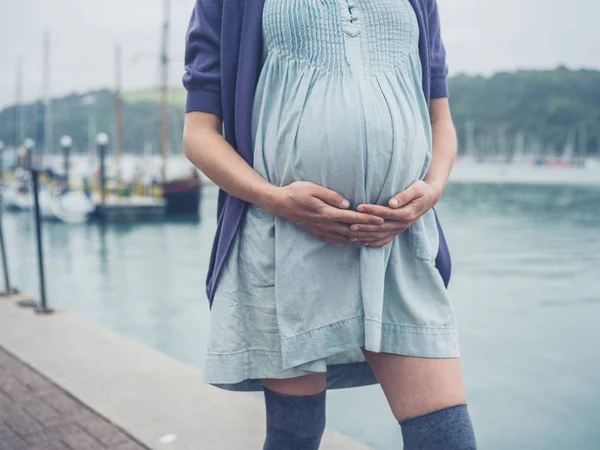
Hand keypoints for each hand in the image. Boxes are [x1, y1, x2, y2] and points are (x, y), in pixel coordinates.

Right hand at [266, 181, 384, 243]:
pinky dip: (347, 241)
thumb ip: (331, 196)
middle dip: (369, 231)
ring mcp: (321, 230)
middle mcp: (325, 225)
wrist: (280, 204)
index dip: (368, 220)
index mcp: (326, 213)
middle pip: (352, 231)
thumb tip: (348, 203)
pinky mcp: (317, 232)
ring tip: (373, 236)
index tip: (381, 219)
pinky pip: (335, 240)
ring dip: (360, 238)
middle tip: (383, 230)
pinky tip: (354, 239)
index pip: (352, 218)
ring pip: (345, 238)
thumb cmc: (296, 192)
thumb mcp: (313, 188)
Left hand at [350, 180, 441, 246]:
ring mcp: (400, 229)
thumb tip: (392, 203)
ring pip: (381, 235)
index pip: (386, 213)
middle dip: (365, 225)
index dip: (372, 211)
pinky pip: (385, 239)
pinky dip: (373, 242)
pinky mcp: (397, 231)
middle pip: (381, 227)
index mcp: (407, 213)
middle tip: (349, 223)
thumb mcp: (416, 188)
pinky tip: (362, 242)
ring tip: (351, 233)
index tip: (359, 207)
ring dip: (365, 234)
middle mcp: (403, 224)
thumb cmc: (421, 190)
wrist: (429, 198)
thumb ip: (404, 196)